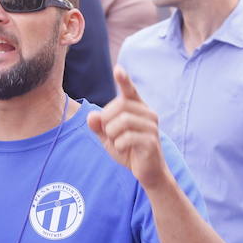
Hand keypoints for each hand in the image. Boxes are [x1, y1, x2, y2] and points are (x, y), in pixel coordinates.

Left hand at [88, 66, 167, 189]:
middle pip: (119, 106)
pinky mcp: (151, 141)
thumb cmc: (128, 151)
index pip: (130, 91)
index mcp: (137, 108)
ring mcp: (151, 127)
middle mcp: (147, 113)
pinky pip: (126, 138)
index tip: (118, 69)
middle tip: (110, 135)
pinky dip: (118, 145)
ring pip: (122, 121)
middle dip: (107, 121)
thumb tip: (91, 115)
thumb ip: (98, 126)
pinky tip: (123, 150)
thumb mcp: (108, 138)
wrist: (147, 173)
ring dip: (112, 134)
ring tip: (117, 143)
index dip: (124, 80)